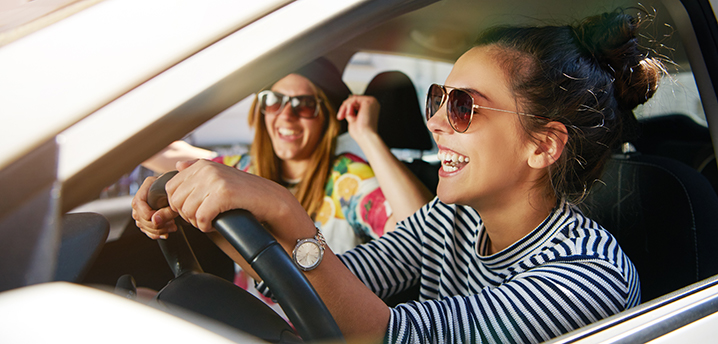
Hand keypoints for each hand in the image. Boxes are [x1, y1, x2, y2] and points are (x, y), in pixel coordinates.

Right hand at [131, 176, 178, 239]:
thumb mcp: (173, 195)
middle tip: (172, 222)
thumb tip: (155, 220)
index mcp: (144, 190)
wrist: (178, 189)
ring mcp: (141, 211)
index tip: (165, 215)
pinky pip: (147, 231)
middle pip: (141, 219)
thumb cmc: (176, 188)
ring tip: (172, 226)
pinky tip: (166, 233)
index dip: (151, 214)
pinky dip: (157, 234)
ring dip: (160, 230)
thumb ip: (165, 208)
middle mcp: (139, 201)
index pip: (138, 205)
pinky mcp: (145, 220)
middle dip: (158, 224)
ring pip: (144, 227)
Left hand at [163, 159, 312, 242]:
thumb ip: (197, 171)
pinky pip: (200, 218)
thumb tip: (178, 165)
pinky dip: (206, 226)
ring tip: (211, 220)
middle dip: (187, 215)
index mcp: (201, 164)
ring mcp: (214, 180)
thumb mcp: (219, 177)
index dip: (179, 205)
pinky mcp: (223, 194)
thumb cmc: (244, 193)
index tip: (194, 211)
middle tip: (203, 218)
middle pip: (175, 201)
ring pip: (186, 211)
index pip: (170, 188)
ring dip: (197, 222)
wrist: (270, 199)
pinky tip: (216, 224)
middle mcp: (205, 169)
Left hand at [337, 95, 380, 140]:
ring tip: (343, 116)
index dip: (346, 109)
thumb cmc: (361, 133)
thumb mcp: (353, 120)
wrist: (365, 137)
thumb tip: (346, 107)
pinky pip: (354, 99)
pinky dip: (348, 106)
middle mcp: (372, 104)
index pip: (356, 103)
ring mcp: (372, 102)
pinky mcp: (369, 101)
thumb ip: (351, 112)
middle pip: (354, 100)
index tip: (340, 116)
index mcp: (370, 109)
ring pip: (352, 99)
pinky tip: (349, 114)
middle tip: (339, 116)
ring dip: (345, 107)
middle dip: (344, 107)